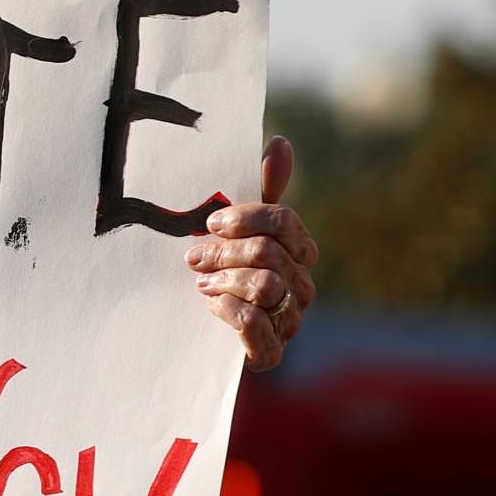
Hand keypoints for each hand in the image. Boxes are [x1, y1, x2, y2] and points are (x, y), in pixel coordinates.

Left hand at [185, 135, 318, 371]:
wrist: (192, 331)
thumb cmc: (218, 269)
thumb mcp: (232, 228)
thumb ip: (258, 189)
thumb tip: (281, 142)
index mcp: (298, 251)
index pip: (284, 222)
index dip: (244, 218)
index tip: (209, 222)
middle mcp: (302, 286)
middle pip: (270, 253)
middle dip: (224, 252)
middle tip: (193, 257)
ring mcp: (290, 320)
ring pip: (265, 286)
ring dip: (224, 280)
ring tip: (201, 283)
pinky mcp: (270, 352)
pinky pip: (256, 325)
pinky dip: (228, 312)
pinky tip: (211, 307)